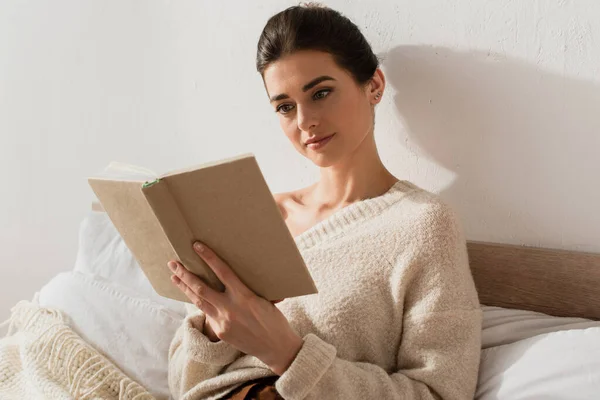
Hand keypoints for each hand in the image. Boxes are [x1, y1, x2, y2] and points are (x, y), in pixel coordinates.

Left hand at [168, 241, 302, 375]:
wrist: (276, 348)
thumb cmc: (274, 320)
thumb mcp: (264, 300)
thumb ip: (247, 289)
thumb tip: (238, 275)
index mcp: (245, 296)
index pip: (223, 272)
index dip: (209, 258)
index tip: (197, 246)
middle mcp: (230, 308)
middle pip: (201, 288)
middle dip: (185, 274)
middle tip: (173, 263)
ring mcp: (222, 322)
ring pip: (198, 301)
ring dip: (184, 288)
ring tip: (174, 276)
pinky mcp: (219, 332)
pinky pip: (206, 314)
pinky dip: (198, 303)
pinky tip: (192, 296)